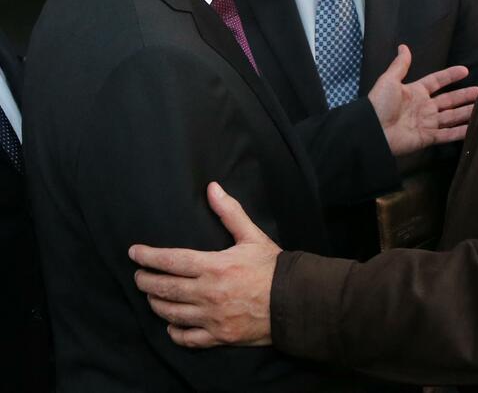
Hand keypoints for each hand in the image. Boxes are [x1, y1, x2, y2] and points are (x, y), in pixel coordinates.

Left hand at [128, 182, 279, 347]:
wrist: (294, 301)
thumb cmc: (272, 267)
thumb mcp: (252, 236)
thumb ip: (229, 212)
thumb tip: (212, 188)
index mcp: (214, 266)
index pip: (171, 260)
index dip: (149, 256)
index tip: (134, 253)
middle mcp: (208, 293)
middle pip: (165, 288)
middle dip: (145, 281)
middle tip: (138, 275)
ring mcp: (212, 317)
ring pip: (172, 313)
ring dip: (156, 304)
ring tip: (151, 296)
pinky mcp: (219, 336)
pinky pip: (188, 338)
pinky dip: (175, 332)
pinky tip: (171, 325)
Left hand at [368, 44, 477, 156]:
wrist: (372, 130)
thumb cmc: (379, 104)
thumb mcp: (389, 80)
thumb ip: (400, 65)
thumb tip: (403, 46)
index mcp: (415, 92)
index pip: (437, 81)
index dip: (450, 76)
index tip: (465, 70)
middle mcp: (423, 107)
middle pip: (448, 100)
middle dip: (464, 96)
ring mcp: (426, 123)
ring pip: (451, 117)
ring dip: (466, 113)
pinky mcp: (427, 138)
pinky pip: (447, 135)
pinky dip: (460, 132)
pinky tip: (473, 128)